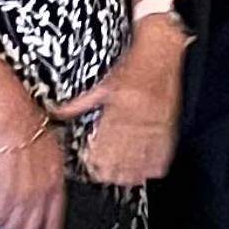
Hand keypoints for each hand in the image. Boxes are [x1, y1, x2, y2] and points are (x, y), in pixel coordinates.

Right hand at [0, 108, 64, 228]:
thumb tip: (45, 189)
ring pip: (15, 225)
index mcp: (57, 182)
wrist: (14, 121)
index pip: (56, 218)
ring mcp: (24, 193)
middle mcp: (42, 192)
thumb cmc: (30, 129)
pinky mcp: (5, 191)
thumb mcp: (51, 154)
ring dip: (5, 227)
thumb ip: (49, 176)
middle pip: (32, 227)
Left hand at [57, 30, 182, 187]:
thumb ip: (81, 102)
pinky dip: (154, 162)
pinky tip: (147, 171)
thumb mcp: (104, 82)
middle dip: (113, 167)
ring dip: (132, 169)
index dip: (98, 156)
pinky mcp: (169, 123)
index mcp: (120, 103)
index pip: (106, 138)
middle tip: (105, 176)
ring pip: (143, 153)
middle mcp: (138, 114)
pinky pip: (163, 149)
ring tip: (122, 178)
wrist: (162, 50)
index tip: (91, 165)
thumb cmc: (134, 64)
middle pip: (124, 150)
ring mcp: (156, 120)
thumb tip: (58, 112)